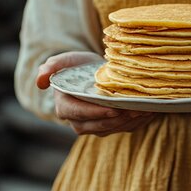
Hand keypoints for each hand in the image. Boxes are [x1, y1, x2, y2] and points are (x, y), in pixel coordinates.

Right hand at [36, 51, 155, 135]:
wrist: (92, 72)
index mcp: (65, 107)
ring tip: (144, 109)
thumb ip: (50, 68)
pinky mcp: (113, 127)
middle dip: (118, 118)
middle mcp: (79, 122)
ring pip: (115, 128)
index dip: (96, 112)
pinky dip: (139, 121)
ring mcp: (97, 126)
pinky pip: (126, 128)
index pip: (79, 114)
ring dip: (131, 121)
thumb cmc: (76, 66)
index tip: (113, 108)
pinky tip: (150, 111)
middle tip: (134, 109)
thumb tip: (40, 82)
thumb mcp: (62, 62)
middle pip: (99, 124)